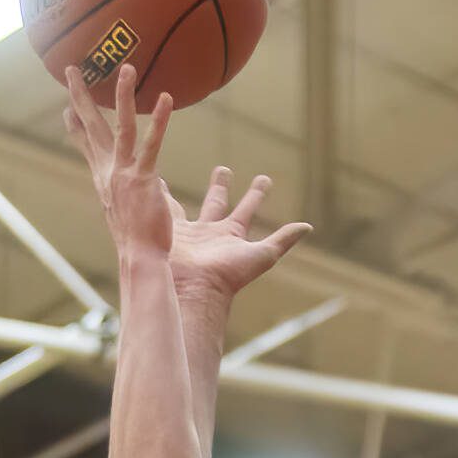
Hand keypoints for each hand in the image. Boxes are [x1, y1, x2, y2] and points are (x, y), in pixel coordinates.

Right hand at [64, 62, 174, 257]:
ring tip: (127, 68)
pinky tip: (166, 98)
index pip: (87, 147)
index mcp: (104, 180)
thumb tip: (144, 185)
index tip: (66, 108)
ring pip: (121, 127)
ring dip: (123, 96)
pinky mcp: (144, 179)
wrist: (141, 260)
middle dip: (81, 97)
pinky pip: (152, 144)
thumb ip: (131, 194)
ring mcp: (124, 174)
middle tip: (71, 70)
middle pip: (92, 128)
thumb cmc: (139, 241)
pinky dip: (159, 120)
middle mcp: (109, 173)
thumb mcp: (128, 212)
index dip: (76, 126)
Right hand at [167, 165, 311, 305]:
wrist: (195, 289)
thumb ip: (282, 239)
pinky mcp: (166, 231)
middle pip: (216, 202)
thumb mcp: (262, 255)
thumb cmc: (229, 275)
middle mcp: (209, 232)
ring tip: (180, 175)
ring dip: (183, 191)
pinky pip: (161, 208)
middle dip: (220, 186)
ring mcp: (187, 232)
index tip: (264, 179)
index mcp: (231, 235)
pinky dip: (155, 195)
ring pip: (185, 204)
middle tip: (223, 168)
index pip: (247, 209)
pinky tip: (149, 180)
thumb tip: (308, 226)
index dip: (257, 194)